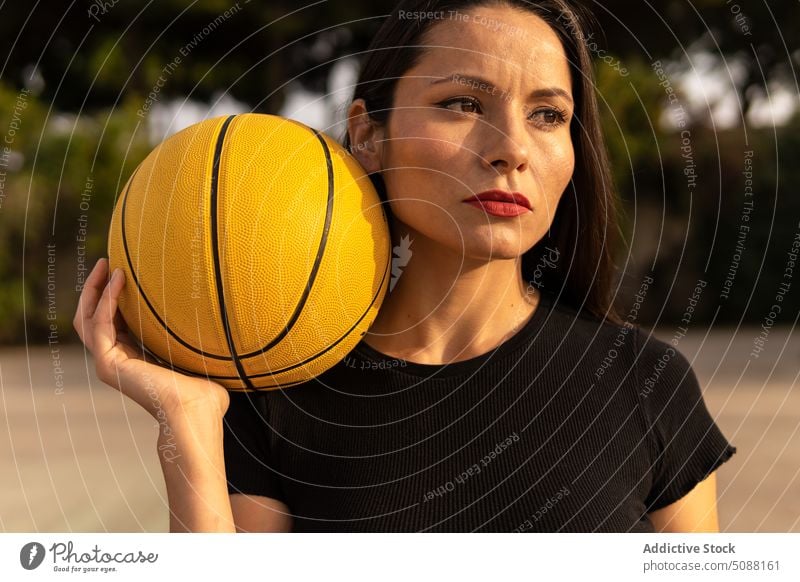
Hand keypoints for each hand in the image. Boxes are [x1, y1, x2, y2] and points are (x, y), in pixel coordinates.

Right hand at [73, 258, 229, 420]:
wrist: (197, 411)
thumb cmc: (205, 389)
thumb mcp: (196, 354)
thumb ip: (196, 338)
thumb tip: (222, 317)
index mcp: (133, 359)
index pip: (112, 323)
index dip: (113, 297)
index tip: (122, 271)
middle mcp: (116, 361)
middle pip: (92, 318)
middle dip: (95, 289)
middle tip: (105, 262)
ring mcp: (108, 363)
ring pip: (87, 319)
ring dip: (94, 289)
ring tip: (107, 263)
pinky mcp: (108, 363)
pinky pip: (100, 324)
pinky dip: (106, 299)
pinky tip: (119, 278)